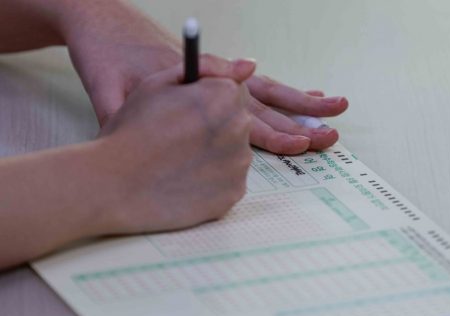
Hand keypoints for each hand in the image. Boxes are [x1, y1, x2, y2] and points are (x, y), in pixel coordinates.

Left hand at [60, 0, 347, 154]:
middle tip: (332, 132)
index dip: (273, 131)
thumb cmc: (106, 55)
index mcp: (197, 84)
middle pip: (268, 102)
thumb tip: (145, 145)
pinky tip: (296, 97)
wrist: (101, 22)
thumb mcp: (108, 89)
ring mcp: (218, 75)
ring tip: (332, 106)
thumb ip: (128, 114)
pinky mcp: (213, 72)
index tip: (300, 142)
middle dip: (302, 119)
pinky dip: (281, 92)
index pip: (243, 114)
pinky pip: (256, 85)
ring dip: (302, 102)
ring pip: (269, 91)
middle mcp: (215, 78)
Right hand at [94, 56, 254, 232]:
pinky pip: (228, 180)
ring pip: (233, 152)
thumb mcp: (158, 83)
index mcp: (224, 96)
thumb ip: (206, 67)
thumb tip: (248, 66)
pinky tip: (185, 180)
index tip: (189, 109)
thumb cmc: (131, 131)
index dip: (208, 98)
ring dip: (214, 153)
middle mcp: (240, 128)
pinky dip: (212, 181)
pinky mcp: (233, 194)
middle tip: (179, 138)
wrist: (115, 185)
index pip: (232, 90)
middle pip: (235, 122)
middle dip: (213, 126)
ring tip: (179, 161)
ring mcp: (240, 164)